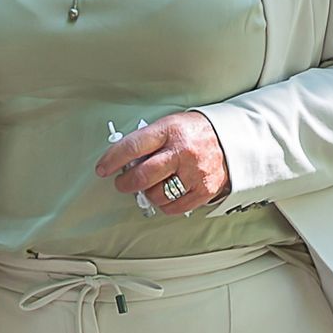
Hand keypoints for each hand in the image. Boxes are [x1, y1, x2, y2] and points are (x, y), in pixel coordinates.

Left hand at [97, 110, 231, 216]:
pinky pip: (174, 207)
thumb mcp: (169, 125)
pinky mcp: (204, 190)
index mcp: (170, 131)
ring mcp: (195, 172)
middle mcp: (182, 152)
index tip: (102, 168)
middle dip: (126, 183)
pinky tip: (165, 193)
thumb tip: (123, 161)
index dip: (113, 160)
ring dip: (147, 193)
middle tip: (122, 183)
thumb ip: (148, 141)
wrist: (230, 138)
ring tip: (150, 185)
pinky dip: (164, 204)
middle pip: (143, 175)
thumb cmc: (193, 132)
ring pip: (157, 194)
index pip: (133, 147)